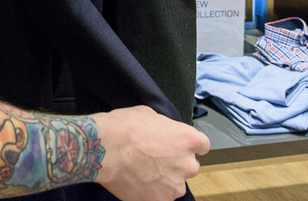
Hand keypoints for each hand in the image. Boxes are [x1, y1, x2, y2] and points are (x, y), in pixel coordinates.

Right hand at [93, 105, 209, 200]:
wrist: (105, 150)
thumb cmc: (124, 127)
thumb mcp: (149, 115)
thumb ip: (164, 127)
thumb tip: (163, 133)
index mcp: (189, 140)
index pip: (203, 145)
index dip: (189, 145)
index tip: (178, 146)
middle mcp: (188, 165)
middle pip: (190, 166)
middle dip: (177, 163)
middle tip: (155, 159)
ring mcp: (175, 186)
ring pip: (175, 183)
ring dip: (165, 179)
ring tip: (143, 172)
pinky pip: (161, 196)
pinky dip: (151, 192)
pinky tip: (137, 182)